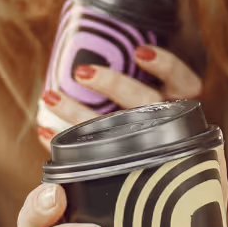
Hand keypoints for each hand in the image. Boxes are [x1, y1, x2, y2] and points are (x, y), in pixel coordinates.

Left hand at [37, 44, 200, 147]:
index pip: (184, 81)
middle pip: (146, 102)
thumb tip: (115, 43)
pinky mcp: (120, 160)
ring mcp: (141, 144)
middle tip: (81, 72)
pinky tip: (43, 132)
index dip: (165, 66)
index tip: (139, 53)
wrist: (147, 182)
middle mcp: (166, 122)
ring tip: (50, 97)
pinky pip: (93, 154)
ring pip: (115, 129)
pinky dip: (63, 141)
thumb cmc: (145, 116)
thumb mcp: (153, 96)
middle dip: (113, 84)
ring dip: (77, 112)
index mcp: (180, 102)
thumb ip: (138, 78)